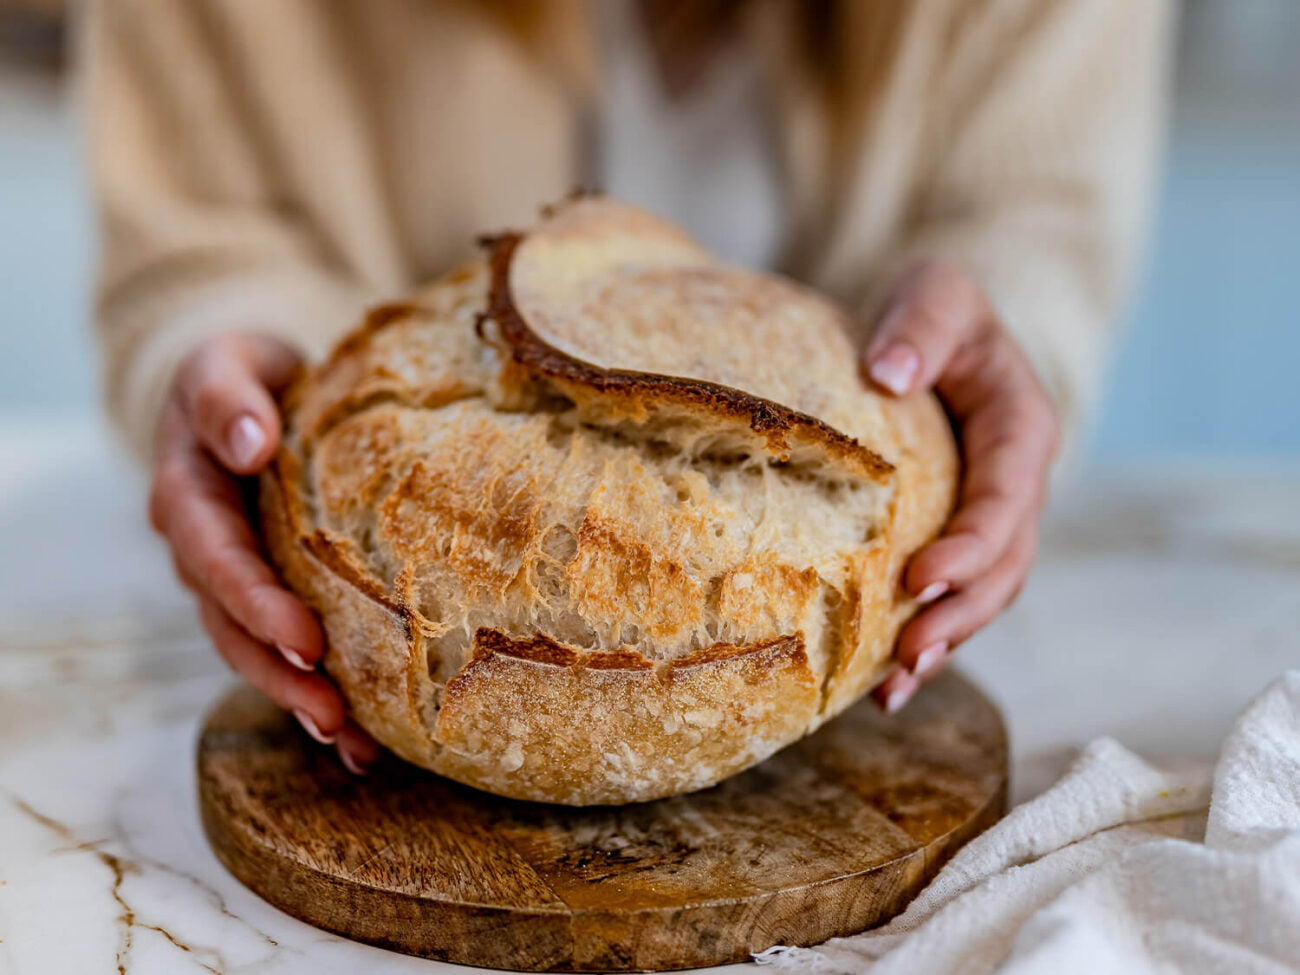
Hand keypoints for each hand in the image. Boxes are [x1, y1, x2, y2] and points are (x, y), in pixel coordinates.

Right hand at [149, 333, 378, 772]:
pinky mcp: (269, 593)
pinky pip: (285, 648)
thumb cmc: (245, 375)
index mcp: (189, 497)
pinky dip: (317, 693)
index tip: (305, 636)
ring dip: (298, 699)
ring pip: (256, 652)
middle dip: (280, 673)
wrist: (253, 396)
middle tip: (333, 713)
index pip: (217, 560)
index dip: (256, 603)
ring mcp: (233, 580)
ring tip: (352, 742)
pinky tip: (363, 739)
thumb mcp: (228, 362)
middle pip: (232, 626)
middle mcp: (203, 550)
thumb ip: (229, 395)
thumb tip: (250, 443)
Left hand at [861, 262, 1059, 712]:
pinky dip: (923, 639)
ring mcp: (985, 520)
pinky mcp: (951, 539)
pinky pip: (948, 598)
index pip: (1005, 500)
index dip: (970, 546)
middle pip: (1003, 567)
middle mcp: (1013, 487)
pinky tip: (879, 685)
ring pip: (981, 596)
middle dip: (959, 614)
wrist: (928, 334)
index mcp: (1020, 431)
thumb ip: (921, 326)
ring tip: (892, 688)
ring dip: (944, 643)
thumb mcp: (936, 293)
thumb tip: (886, 374)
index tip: (918, 578)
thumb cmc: (932, 312)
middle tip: (906, 651)